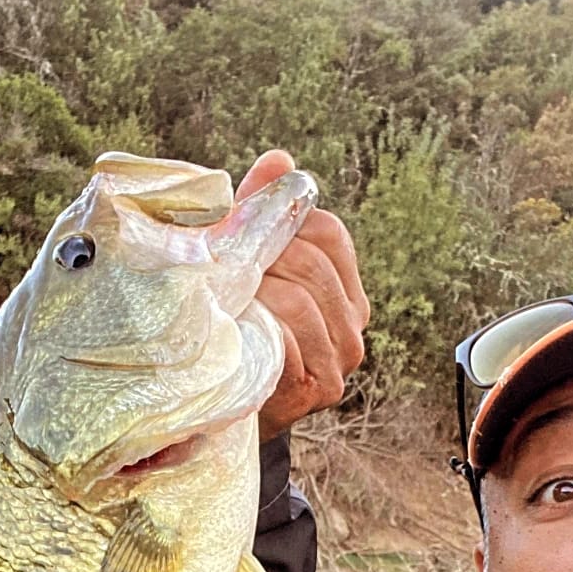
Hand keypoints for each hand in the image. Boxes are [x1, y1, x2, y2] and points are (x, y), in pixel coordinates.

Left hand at [237, 150, 369, 441]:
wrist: (224, 411)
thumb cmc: (233, 332)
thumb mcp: (244, 268)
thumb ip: (261, 213)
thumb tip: (279, 160)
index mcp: (343, 284)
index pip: (328, 232)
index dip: (282, 225)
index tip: (240, 235)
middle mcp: (353, 321)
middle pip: (313, 263)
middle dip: (262, 259)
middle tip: (219, 270)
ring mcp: (341, 357)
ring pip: (300, 301)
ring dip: (254, 297)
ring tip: (223, 302)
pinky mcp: (322, 388)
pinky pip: (289, 343)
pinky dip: (257, 335)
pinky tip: (234, 337)